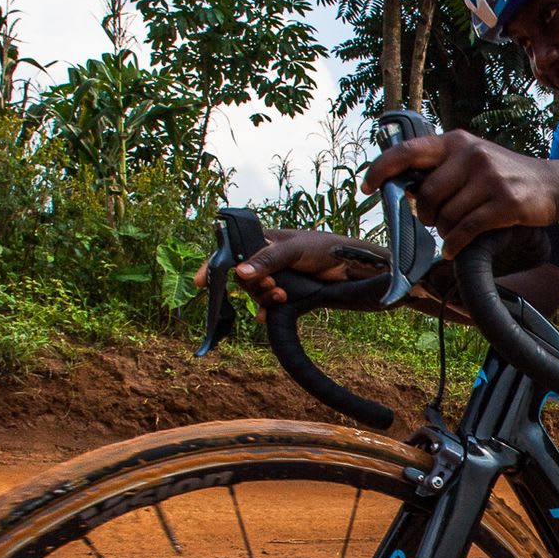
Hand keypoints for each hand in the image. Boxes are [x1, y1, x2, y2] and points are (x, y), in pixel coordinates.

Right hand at [193, 228, 388, 313]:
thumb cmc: (328, 248)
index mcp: (265, 241)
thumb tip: (240, 273)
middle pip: (243, 278)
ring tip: (281, 295)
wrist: (358, 270)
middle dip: (251, 285)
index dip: (213, 266)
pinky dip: (268, 311)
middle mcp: (269, 259)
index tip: (200, 283)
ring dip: (263, 298)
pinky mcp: (293, 295)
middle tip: (270, 286)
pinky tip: (269, 316)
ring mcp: (281, 278)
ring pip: (257, 293)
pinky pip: (271, 306)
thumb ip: (267, 259)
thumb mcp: (294, 249)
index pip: (232, 251)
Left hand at [363, 130, 558, 257]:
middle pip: (427, 194)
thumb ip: (442, 169)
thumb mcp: (471, 160)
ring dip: (446, 231)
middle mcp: (471, 155)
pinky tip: (454, 249)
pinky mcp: (505, 203)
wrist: (550, 184)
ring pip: (448, 215)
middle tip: (435, 221)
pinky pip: (466, 229)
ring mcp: (490, 178)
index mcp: (456, 142)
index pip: (408, 152)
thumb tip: (405, 188)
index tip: (367, 186)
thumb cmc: (502, 175)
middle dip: (427, 215)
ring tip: (454, 232)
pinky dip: (455, 243)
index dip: (382, 169)